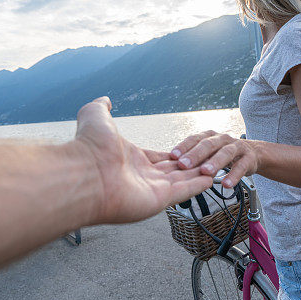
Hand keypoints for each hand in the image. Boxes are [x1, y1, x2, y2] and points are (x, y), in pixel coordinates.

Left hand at [74, 97, 212, 224]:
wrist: (85, 172)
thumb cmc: (88, 147)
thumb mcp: (95, 115)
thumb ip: (102, 107)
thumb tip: (105, 99)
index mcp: (130, 159)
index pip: (157, 158)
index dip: (172, 155)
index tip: (186, 152)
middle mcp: (141, 176)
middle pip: (172, 171)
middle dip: (189, 165)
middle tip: (207, 160)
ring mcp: (150, 189)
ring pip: (181, 180)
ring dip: (198, 173)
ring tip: (215, 168)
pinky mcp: (159, 200)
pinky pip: (184, 191)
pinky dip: (198, 185)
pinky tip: (211, 178)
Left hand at [170, 131, 258, 187]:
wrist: (251, 153)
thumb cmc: (223, 153)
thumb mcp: (208, 152)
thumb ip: (194, 156)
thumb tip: (171, 165)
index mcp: (209, 136)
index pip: (194, 139)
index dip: (183, 146)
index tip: (172, 156)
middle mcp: (222, 139)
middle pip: (208, 144)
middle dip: (196, 154)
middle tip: (184, 164)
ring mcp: (236, 147)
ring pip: (225, 153)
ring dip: (215, 162)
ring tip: (206, 172)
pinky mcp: (248, 158)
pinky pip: (241, 167)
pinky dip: (234, 176)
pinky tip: (227, 184)